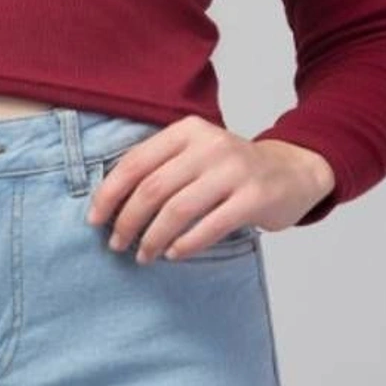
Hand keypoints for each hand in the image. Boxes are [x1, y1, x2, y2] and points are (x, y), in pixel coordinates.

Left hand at [86, 115, 335, 260]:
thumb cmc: (231, 168)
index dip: (110, 193)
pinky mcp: (254, 197)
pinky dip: (186, 244)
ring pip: (177, 210)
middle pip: (152, 188)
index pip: (135, 162)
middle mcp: (209, 145)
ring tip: (143, 255)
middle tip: (116, 244)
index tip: (94, 219)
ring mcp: (234, 170)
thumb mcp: (195, 152)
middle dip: (127, 221)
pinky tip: (173, 254)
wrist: (291, 171)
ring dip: (153, 238)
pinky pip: (210, 226)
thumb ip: (159, 167)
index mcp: (187, 130)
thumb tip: (109, 204)